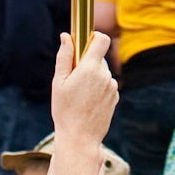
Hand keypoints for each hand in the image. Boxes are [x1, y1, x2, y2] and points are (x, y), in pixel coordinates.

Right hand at [49, 31, 118, 145]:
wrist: (80, 138)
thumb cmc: (65, 110)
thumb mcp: (59, 82)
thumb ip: (64, 57)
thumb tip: (66, 36)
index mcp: (91, 68)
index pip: (102, 40)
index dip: (95, 36)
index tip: (85, 42)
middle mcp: (105, 75)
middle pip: (99, 58)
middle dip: (87, 62)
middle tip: (73, 78)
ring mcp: (112, 87)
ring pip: (102, 72)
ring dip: (93, 76)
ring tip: (80, 94)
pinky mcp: (115, 97)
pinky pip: (106, 84)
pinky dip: (99, 88)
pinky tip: (88, 102)